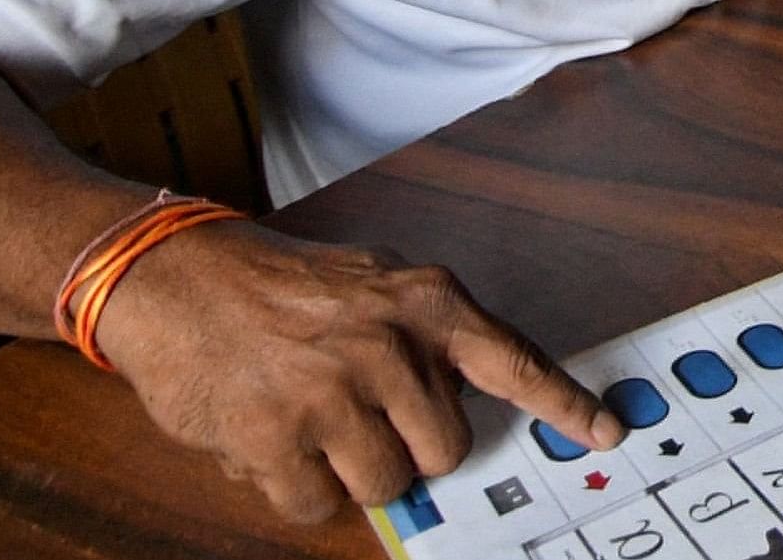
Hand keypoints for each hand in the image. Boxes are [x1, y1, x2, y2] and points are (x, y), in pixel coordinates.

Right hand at [91, 219, 618, 522]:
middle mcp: (387, 345)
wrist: (175, 277)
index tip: (607, 429)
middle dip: (406, 447)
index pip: (514, 360)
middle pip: (445, 450)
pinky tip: (271, 440)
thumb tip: (469, 400)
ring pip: (385, 484)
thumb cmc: (278, 285)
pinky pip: (315, 505)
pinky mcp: (275, 439)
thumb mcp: (372, 282)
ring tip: (309, 420)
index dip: (565, 402)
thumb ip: (426, 336)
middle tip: (361, 415)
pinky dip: (295, 488)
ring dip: (348, 471)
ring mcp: (332, 394)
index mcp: (421, 301)